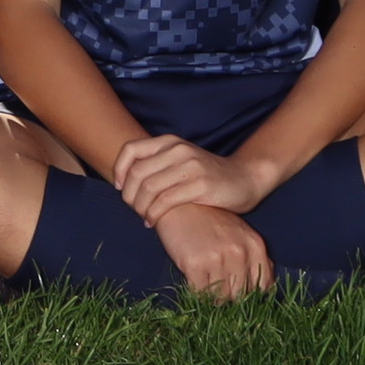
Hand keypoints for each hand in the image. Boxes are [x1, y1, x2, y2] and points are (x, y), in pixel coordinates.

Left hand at [111, 132, 262, 225]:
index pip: (131, 149)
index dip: (119, 170)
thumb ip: (157, 165)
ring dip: (140, 208)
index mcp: (169, 142)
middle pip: (137, 173)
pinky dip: (153, 214)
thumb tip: (123, 182)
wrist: (246, 179)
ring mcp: (190, 166)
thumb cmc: (207, 175)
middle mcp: (178, 150)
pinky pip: (165, 201)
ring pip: (149, 188)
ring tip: (143, 217)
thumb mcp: (181, 161)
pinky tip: (152, 222)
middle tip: (133, 209)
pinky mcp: (201, 185)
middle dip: (128, 195)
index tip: (118, 187)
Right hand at [154, 202, 272, 300]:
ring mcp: (218, 258)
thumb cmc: (208, 220)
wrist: (178, 205)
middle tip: (218, 287)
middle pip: (241, 295)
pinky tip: (193, 280)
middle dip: (230, 295)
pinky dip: (197, 294)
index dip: (250, 294)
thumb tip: (265, 287)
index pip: (263, 286)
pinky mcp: (195, 264)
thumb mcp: (239, 233)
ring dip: (213, 296)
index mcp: (255, 245)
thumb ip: (255, 258)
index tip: (238, 292)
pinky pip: (200, 294)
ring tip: (205, 283)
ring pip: (222, 298)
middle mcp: (240, 253)